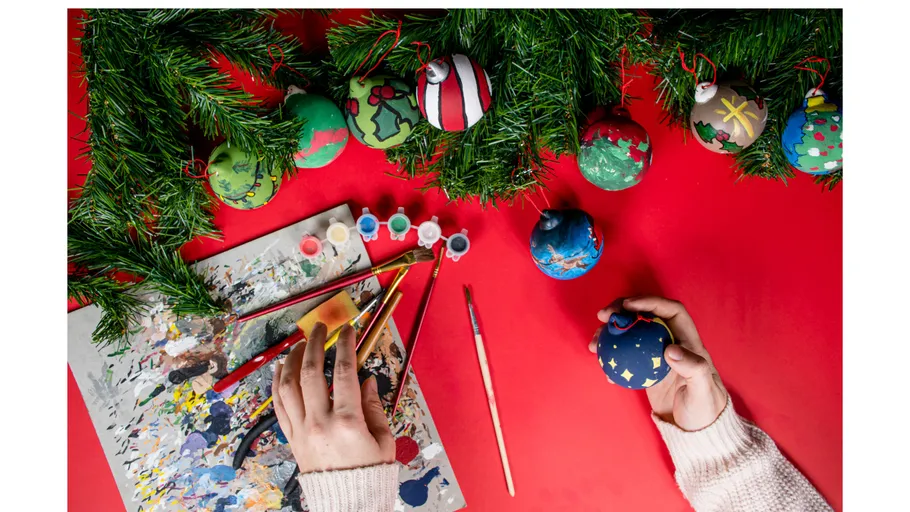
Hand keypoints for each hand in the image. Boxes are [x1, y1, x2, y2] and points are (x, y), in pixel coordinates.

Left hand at [272, 322, 394, 472]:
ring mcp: (302, 430)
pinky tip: (280, 369)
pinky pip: (278, 405)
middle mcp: (320, 422)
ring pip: (287, 386)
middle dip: (314, 344)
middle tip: (319, 328)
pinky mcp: (291, 438)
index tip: (346, 329)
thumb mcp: (383, 440)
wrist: (348, 502)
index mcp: (348, 422)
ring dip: (291, 360)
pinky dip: (277, 383)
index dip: (345, 344)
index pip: (344, 371)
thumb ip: (374, 407)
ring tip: (299, 344)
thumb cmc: (370, 473)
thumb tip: (367, 380)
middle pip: (310, 372)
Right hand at [588, 297, 727, 430]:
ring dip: (610, 333)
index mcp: (688, 341)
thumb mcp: (703, 392)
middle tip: (602, 316)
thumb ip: (693, 369)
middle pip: (645, 316)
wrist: (697, 432)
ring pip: (630, 334)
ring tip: (594, 343)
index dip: (650, 302)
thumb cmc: (706, 410)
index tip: (628, 305)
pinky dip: (611, 357)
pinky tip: (602, 367)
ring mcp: (656, 356)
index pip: (671, 311)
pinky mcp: (645, 369)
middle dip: (622, 310)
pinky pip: (624, 356)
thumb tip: (671, 349)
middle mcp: (671, 342)